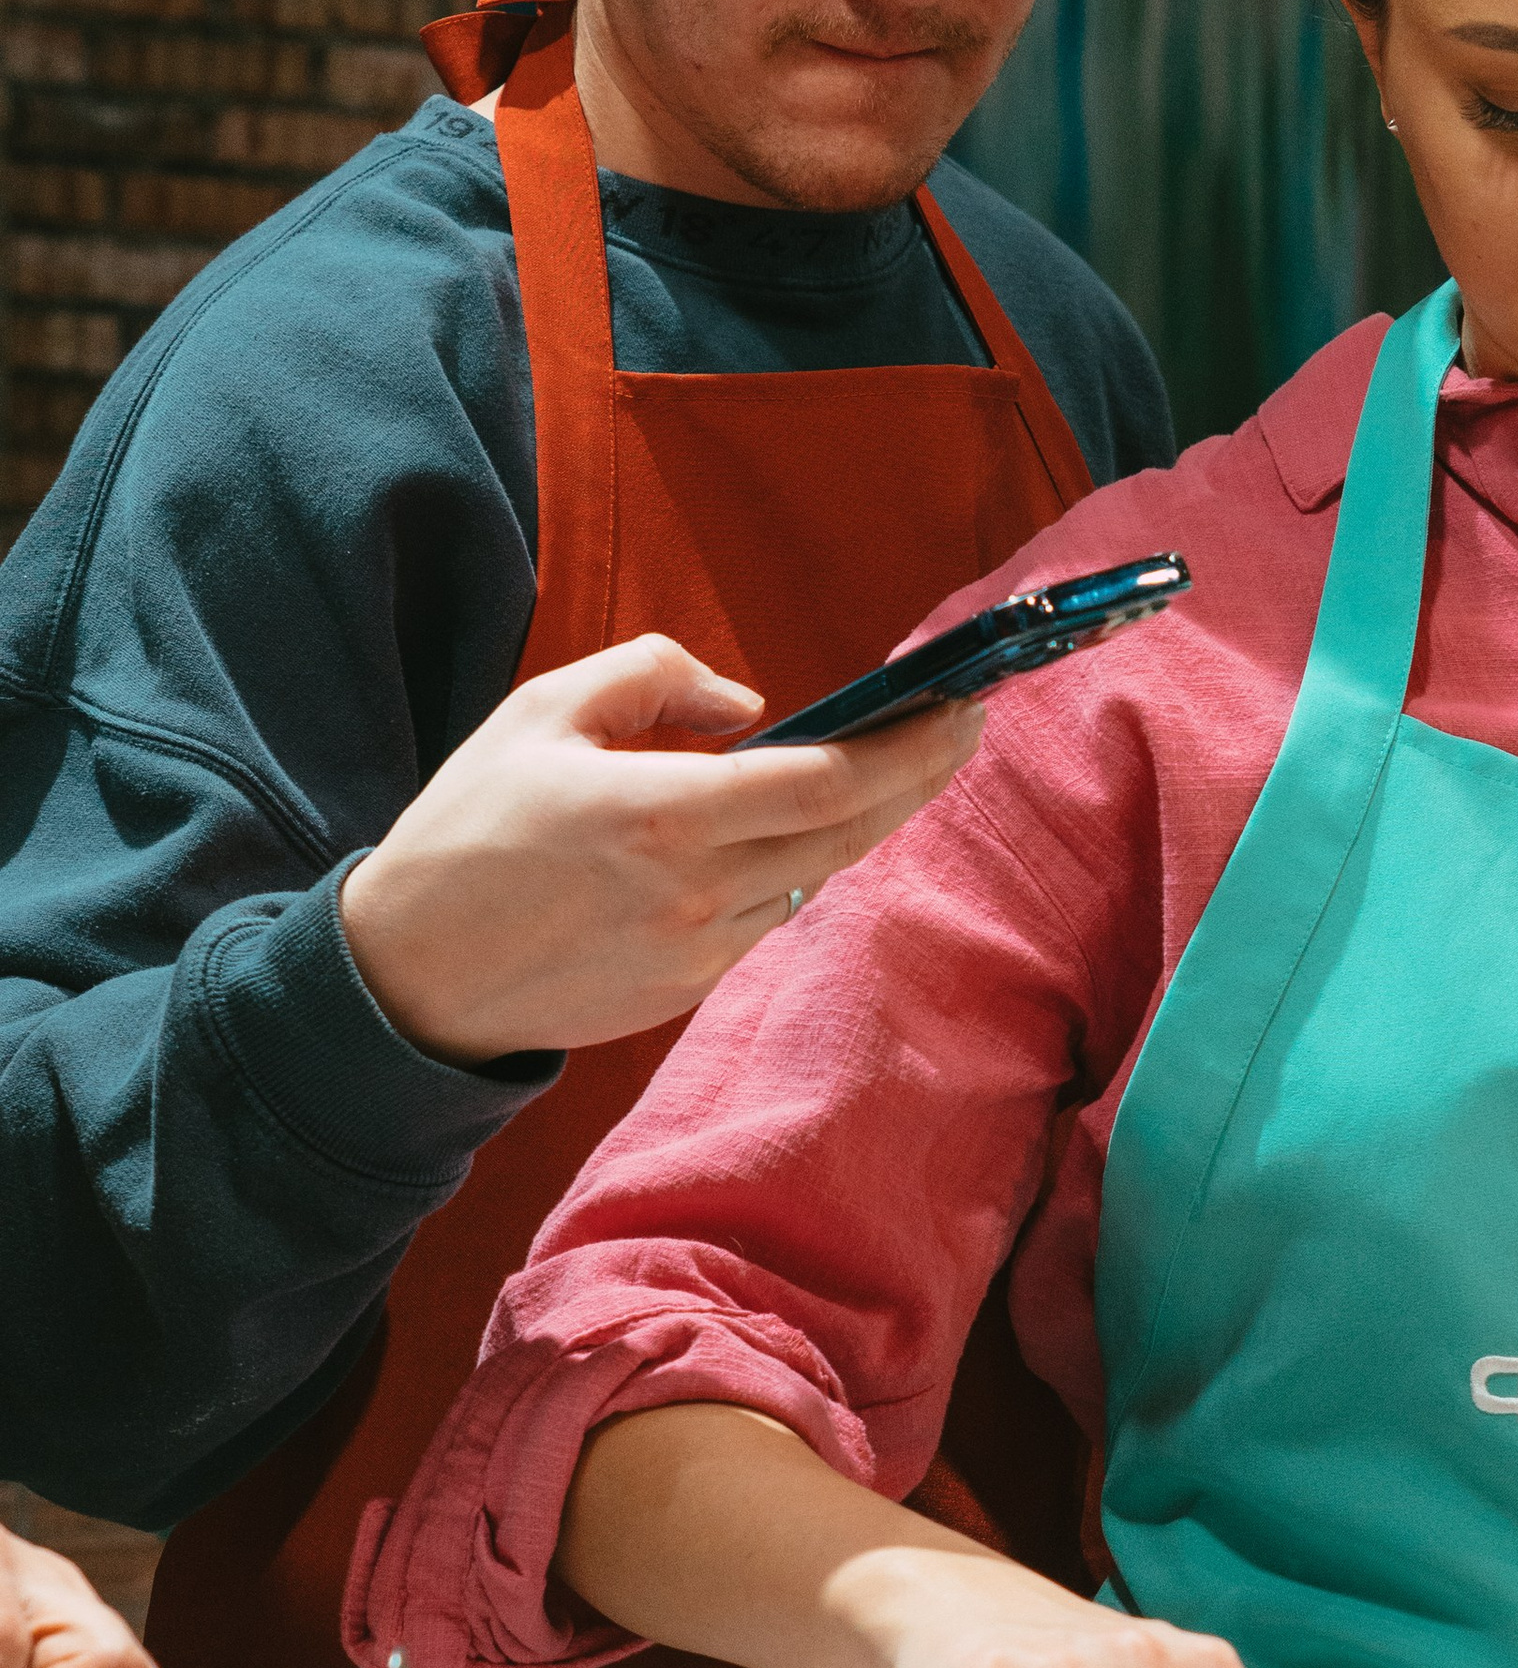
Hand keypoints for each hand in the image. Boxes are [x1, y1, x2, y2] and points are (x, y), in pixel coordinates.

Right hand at [339, 636, 979, 1063]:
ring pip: (812, 879)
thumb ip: (656, 676)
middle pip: (849, 835)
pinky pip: (765, 917)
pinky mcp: (686, 991)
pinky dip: (788, 870)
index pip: (830, 781)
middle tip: (959, 728)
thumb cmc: (467, 828)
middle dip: (917, 777)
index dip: (910, 746)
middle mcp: (698, 892)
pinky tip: (785, 834)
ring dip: (852, 825)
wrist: (408, 974)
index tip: (960, 707)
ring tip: (880, 768)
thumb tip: (751, 703)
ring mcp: (699, 952)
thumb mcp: (544, 711)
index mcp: (665, 814)